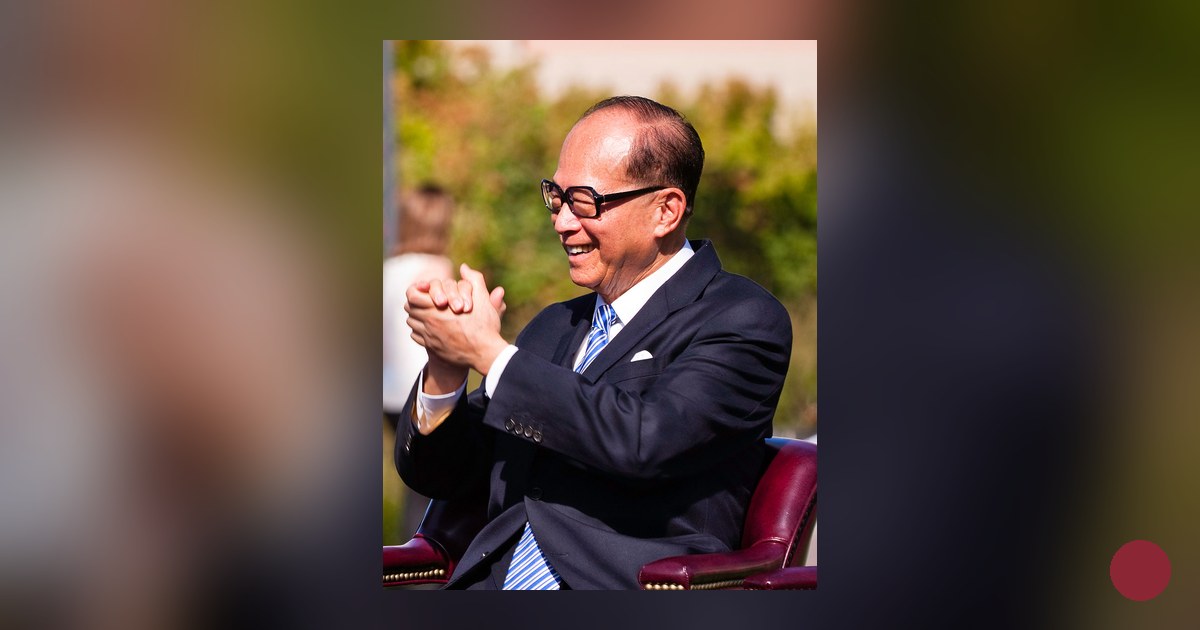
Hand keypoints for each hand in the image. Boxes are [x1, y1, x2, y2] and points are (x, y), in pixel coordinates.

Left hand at [406, 263, 507, 379]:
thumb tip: (464, 267)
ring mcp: (429, 336)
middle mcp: (429, 322)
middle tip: (425, 300)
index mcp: (438, 308)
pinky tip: (430, 329)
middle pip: (409, 308)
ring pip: (411, 322)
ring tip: (427, 314)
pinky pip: (415, 336)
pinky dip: (419, 331)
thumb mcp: (482, 299)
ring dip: (416, 316)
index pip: (412, 295)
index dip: (416, 290)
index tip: (424, 290)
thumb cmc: (484, 326)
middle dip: (415, 302)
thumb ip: (474, 279)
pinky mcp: (431, 347)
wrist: (484, 353)